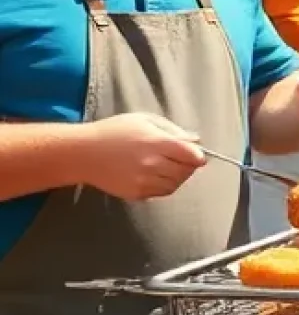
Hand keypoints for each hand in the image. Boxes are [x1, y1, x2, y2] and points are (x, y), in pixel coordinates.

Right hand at [82, 113, 206, 200]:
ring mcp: (143, 181)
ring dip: (178, 177)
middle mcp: (151, 164)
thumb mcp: (145, 120)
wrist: (83, 153)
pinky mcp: (135, 194)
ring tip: (169, 167)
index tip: (198, 154)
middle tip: (183, 160)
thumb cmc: (114, 131)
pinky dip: (164, 186)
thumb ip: (172, 130)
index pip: (191, 155)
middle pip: (185, 171)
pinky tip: (156, 175)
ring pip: (175, 184)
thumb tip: (194, 140)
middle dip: (189, 166)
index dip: (198, 155)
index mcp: (156, 143)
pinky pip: (160, 193)